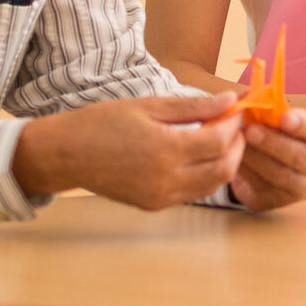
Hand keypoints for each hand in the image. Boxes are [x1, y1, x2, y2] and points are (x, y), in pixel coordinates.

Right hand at [13, 92, 245, 210]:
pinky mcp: (154, 205)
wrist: (67, 153)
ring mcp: (160, 197)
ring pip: (212, 185)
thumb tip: (231, 99)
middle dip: (237, 146)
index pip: (219, 142)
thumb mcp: (150, 106)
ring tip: (220, 139)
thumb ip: (194, 107)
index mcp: (165, 150)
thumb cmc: (105, 122)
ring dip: (225, 163)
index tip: (236, 109)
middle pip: (223, 168)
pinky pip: (193, 193)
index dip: (234, 125)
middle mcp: (165, 179)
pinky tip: (200, 155)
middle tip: (235, 126)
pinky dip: (206, 176)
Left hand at [231, 108, 305, 211]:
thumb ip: (271, 106)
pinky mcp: (281, 200)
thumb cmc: (278, 132)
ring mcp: (304, 187)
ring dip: (258, 158)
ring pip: (282, 175)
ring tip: (240, 143)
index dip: (304, 125)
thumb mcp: (280, 116)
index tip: (284, 117)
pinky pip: (263, 187)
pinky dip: (248, 172)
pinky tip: (236, 158)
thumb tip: (251, 95)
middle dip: (274, 143)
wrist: (272, 162)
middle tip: (251, 130)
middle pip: (302, 157)